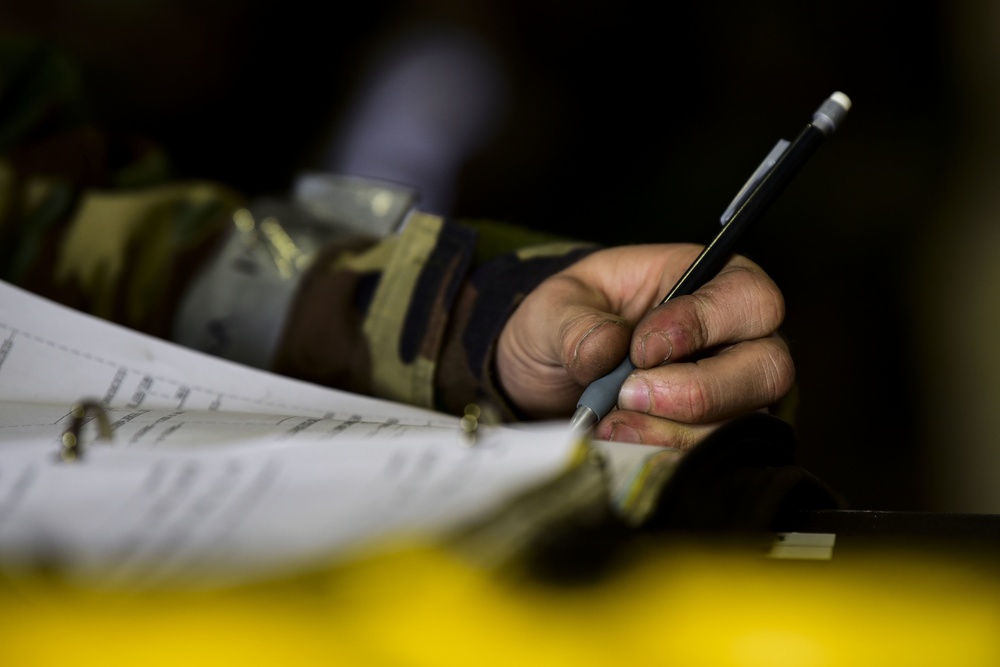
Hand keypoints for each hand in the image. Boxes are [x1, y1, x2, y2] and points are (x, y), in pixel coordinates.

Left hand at [496, 244, 793, 447]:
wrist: (548, 380)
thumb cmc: (566, 325)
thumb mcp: (553, 308)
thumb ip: (574, 322)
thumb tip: (605, 349)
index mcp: (711, 281)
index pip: (748, 298)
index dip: (703, 324)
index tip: (642, 348)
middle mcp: (739, 340)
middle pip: (768, 368)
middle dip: (699, 391)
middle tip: (630, 395)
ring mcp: (734, 395)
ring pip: (744, 422)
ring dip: (675, 431)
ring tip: (612, 424)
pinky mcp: (715, 438)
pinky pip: (715, 457)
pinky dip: (665, 456)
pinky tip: (620, 444)